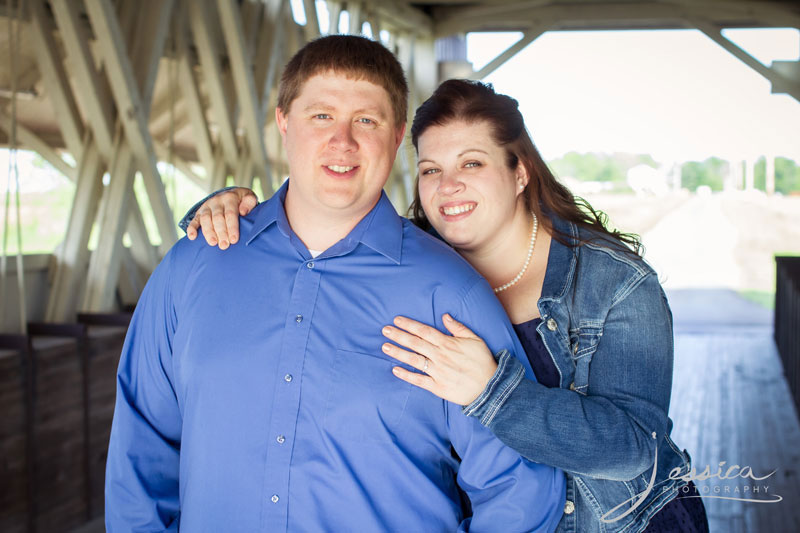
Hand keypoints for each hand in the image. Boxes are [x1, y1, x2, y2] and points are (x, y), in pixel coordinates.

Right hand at [186, 187, 257, 248]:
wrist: (230, 194)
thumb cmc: (243, 201)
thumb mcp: (249, 198)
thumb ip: (249, 203)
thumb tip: (243, 212)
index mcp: (230, 198)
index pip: (230, 213)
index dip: (232, 227)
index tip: (234, 240)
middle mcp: (217, 201)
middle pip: (217, 218)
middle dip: (221, 232)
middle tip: (224, 245)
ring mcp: (207, 206)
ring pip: (205, 219)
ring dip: (208, 232)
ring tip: (213, 243)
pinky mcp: (199, 212)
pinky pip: (194, 220)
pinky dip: (192, 228)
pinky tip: (192, 237)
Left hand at [381, 314, 497, 405]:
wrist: (490, 387)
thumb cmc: (483, 362)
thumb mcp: (475, 339)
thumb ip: (458, 327)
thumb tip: (445, 316)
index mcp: (447, 343)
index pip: (424, 331)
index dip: (409, 325)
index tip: (397, 320)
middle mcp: (440, 356)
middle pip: (415, 343)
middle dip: (399, 335)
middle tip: (385, 330)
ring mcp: (437, 372)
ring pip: (414, 360)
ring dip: (398, 353)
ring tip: (385, 347)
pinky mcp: (437, 387)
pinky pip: (418, 380)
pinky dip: (406, 375)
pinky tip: (395, 370)